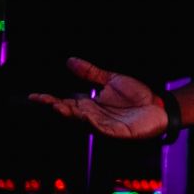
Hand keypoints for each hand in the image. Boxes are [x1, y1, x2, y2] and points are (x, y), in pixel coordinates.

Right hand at [28, 57, 168, 139]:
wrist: (159, 105)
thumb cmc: (136, 96)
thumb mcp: (112, 80)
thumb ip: (91, 73)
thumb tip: (70, 61)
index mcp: (90, 105)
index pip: (66, 103)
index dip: (50, 100)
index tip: (34, 96)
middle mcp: (94, 116)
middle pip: (71, 114)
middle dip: (57, 108)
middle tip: (46, 102)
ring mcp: (105, 125)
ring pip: (83, 122)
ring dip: (72, 116)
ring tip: (59, 108)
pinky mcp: (117, 132)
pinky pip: (103, 129)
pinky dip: (93, 124)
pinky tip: (86, 117)